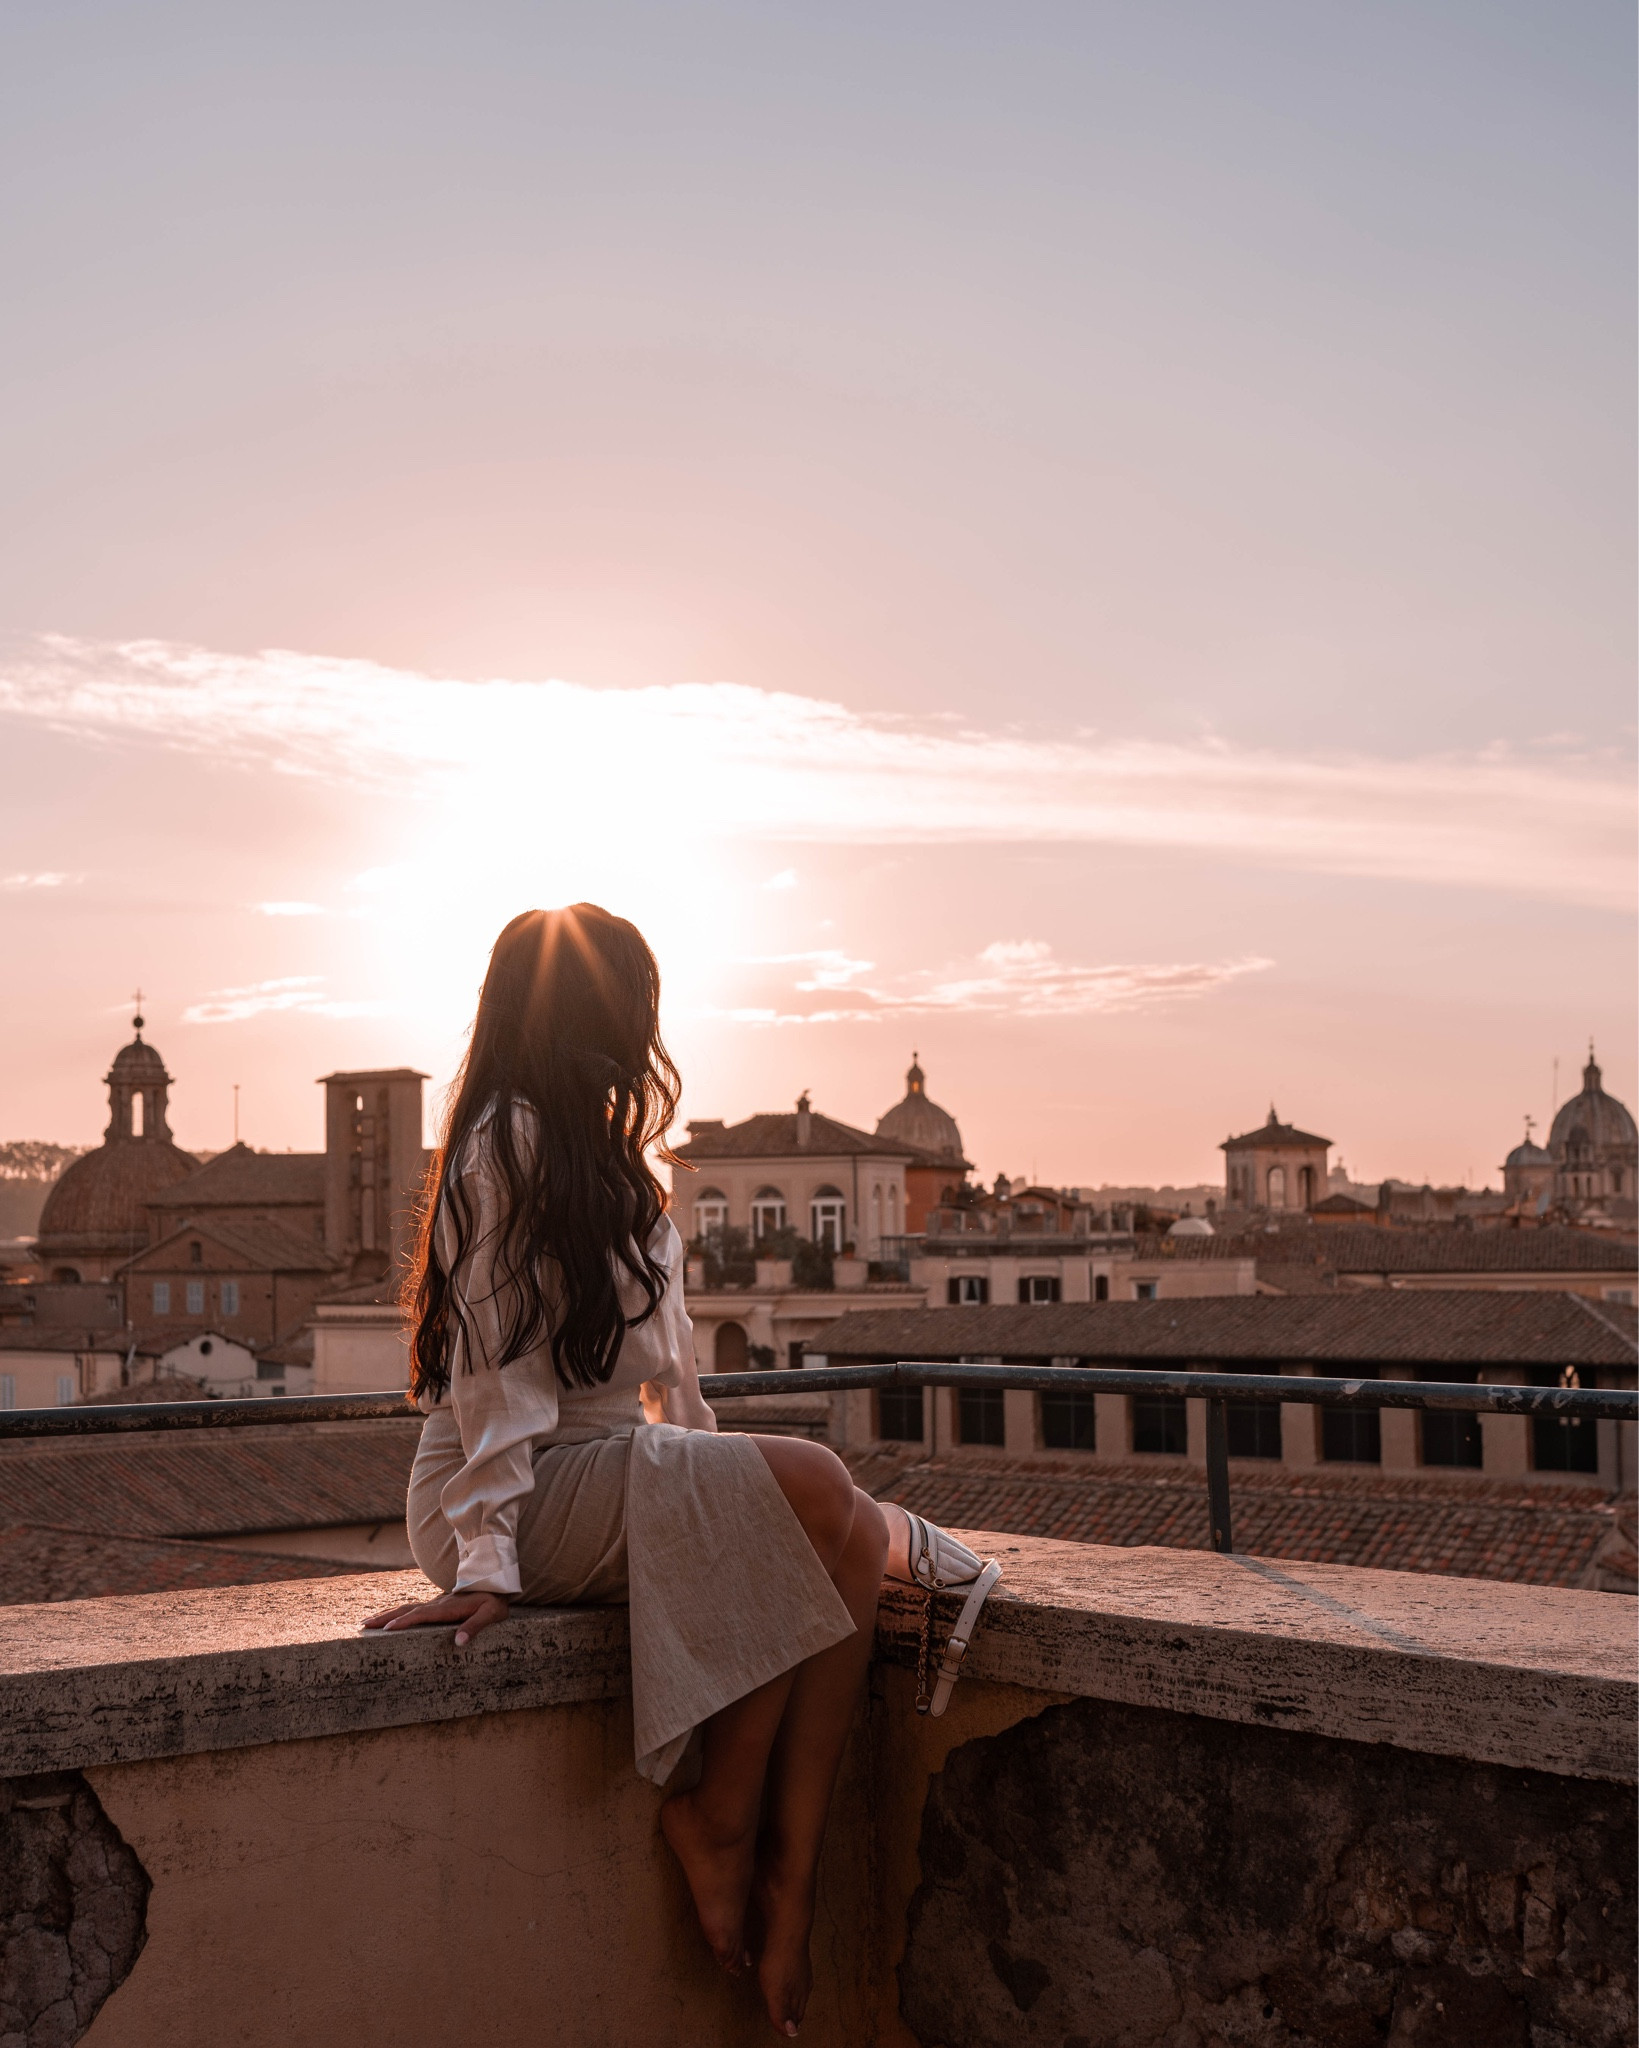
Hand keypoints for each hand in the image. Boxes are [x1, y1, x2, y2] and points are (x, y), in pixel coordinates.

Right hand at [361, 1591, 511, 1646]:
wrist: (497, 1583)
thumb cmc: (495, 1602)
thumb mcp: (491, 1614)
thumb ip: (475, 1627)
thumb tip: (458, 1642)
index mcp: (448, 1608)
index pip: (421, 1615)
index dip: (404, 1622)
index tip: (386, 1629)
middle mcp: (437, 1604)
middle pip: (407, 1610)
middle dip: (384, 1617)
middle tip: (363, 1625)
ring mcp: (435, 1604)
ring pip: (406, 1608)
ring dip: (386, 1614)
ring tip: (367, 1622)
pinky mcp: (436, 1606)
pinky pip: (412, 1610)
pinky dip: (397, 1614)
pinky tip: (389, 1619)